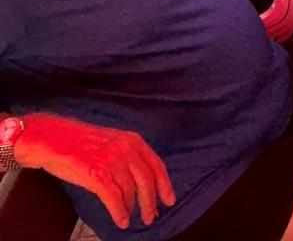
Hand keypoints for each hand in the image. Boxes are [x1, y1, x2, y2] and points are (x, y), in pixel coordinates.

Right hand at [16, 114, 174, 229]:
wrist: (54, 139)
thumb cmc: (80, 142)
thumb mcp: (112, 142)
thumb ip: (128, 157)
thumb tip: (140, 182)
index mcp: (133, 141)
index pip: (156, 166)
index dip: (165, 185)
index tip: (169, 200)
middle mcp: (127, 150)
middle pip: (147, 181)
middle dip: (151, 202)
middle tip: (151, 216)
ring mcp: (113, 162)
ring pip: (131, 192)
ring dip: (132, 209)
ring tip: (131, 219)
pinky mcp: (98, 175)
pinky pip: (115, 199)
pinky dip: (119, 212)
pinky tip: (121, 220)